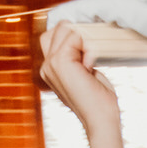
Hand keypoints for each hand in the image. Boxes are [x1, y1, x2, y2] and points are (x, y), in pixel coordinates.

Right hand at [38, 22, 119, 137]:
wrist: (100, 119)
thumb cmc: (99, 100)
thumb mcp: (85, 74)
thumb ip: (78, 57)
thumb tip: (82, 37)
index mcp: (50, 69)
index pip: (56, 36)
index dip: (76, 40)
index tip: (88, 61)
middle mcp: (46, 66)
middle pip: (59, 28)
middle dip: (78, 35)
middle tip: (90, 60)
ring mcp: (50, 63)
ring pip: (66, 28)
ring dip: (84, 40)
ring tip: (90, 63)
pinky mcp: (59, 61)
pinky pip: (75, 35)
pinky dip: (89, 46)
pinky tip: (91, 66)